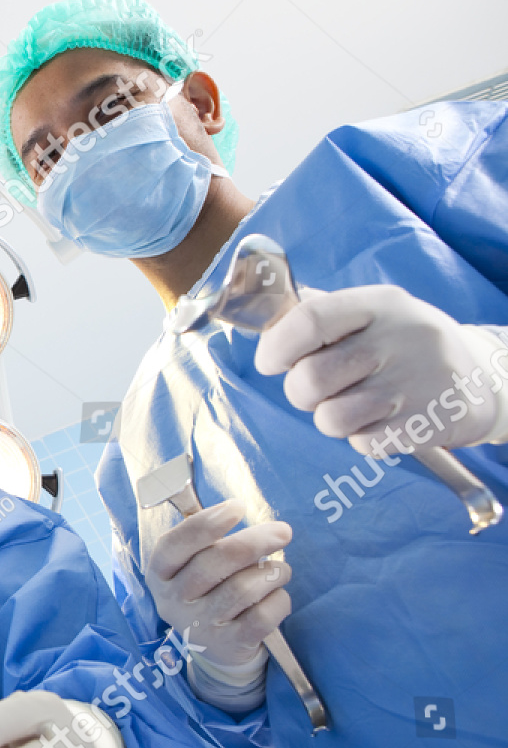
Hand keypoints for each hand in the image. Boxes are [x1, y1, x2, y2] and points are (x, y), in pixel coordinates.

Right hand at [145, 500, 290, 668]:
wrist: (217, 647)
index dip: (205, 524)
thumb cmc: (209, 590)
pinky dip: (278, 600)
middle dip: (254, 542)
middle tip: (284, 532)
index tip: (238, 506)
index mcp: (160, 574)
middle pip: (214, 563)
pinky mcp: (227, 645)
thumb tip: (238, 509)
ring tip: (281, 570)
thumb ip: (207, 541)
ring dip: (271, 573)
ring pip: (242, 589)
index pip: (174, 545)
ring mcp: (198, 626)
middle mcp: (173, 600)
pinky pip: (261, 617)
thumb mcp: (193, 566)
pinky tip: (277, 595)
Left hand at [255, 285, 500, 452]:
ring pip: (331, 418)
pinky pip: (362, 443)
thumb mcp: (374, 312)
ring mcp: (414, 384)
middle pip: (311, 378)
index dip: (276, 346)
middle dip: (299, 391)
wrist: (482, 378)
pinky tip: (382, 420)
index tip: (270, 362)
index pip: (310, 320)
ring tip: (352, 404)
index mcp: (379, 304)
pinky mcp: (425, 424)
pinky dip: (362, 437)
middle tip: (315, 389)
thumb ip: (321, 313)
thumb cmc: (405, 345)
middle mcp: (398, 340)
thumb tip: (265, 321)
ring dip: (329, 418)